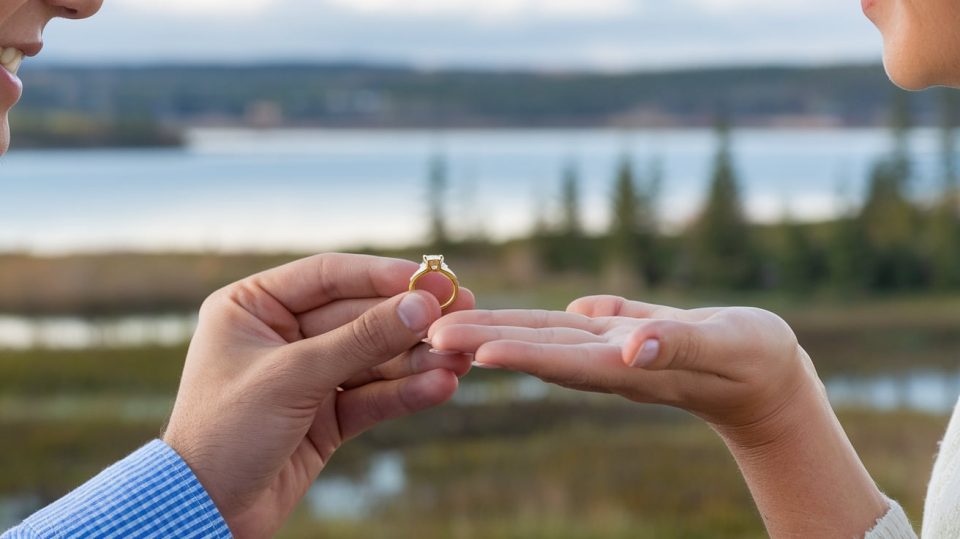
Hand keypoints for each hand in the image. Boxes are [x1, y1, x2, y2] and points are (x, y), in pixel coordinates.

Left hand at [163, 254, 474, 538]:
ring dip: (417, 359)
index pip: (327, 276)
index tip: (430, 279)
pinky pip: (372, 396)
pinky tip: (441, 386)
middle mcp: (281, 334)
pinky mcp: (326, 416)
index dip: (381, 275)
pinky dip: (405, 392)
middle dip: (408, 321)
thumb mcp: (293, 377)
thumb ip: (361, 340)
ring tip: (462, 359)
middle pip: (358, 316)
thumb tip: (420, 307)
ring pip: (372, 358)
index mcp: (252, 307)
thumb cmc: (226, 432)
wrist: (205, 513)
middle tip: (461, 312)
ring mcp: (307, 376)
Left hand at [429, 295, 810, 431]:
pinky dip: (534, 323)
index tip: (471, 350)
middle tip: (429, 334)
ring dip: (495, 331)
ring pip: (544, 337)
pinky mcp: (619, 334)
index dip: (517, 354)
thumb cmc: (755, 360)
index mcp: (627, 367)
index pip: (561, 360)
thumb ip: (677, 345)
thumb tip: (630, 347)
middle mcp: (607, 361)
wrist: (764, 377)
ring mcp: (610, 349)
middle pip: (536, 350)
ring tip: (448, 328)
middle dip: (483, 341)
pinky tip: (507, 322)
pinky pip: (568, 326)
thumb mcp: (725, 346)